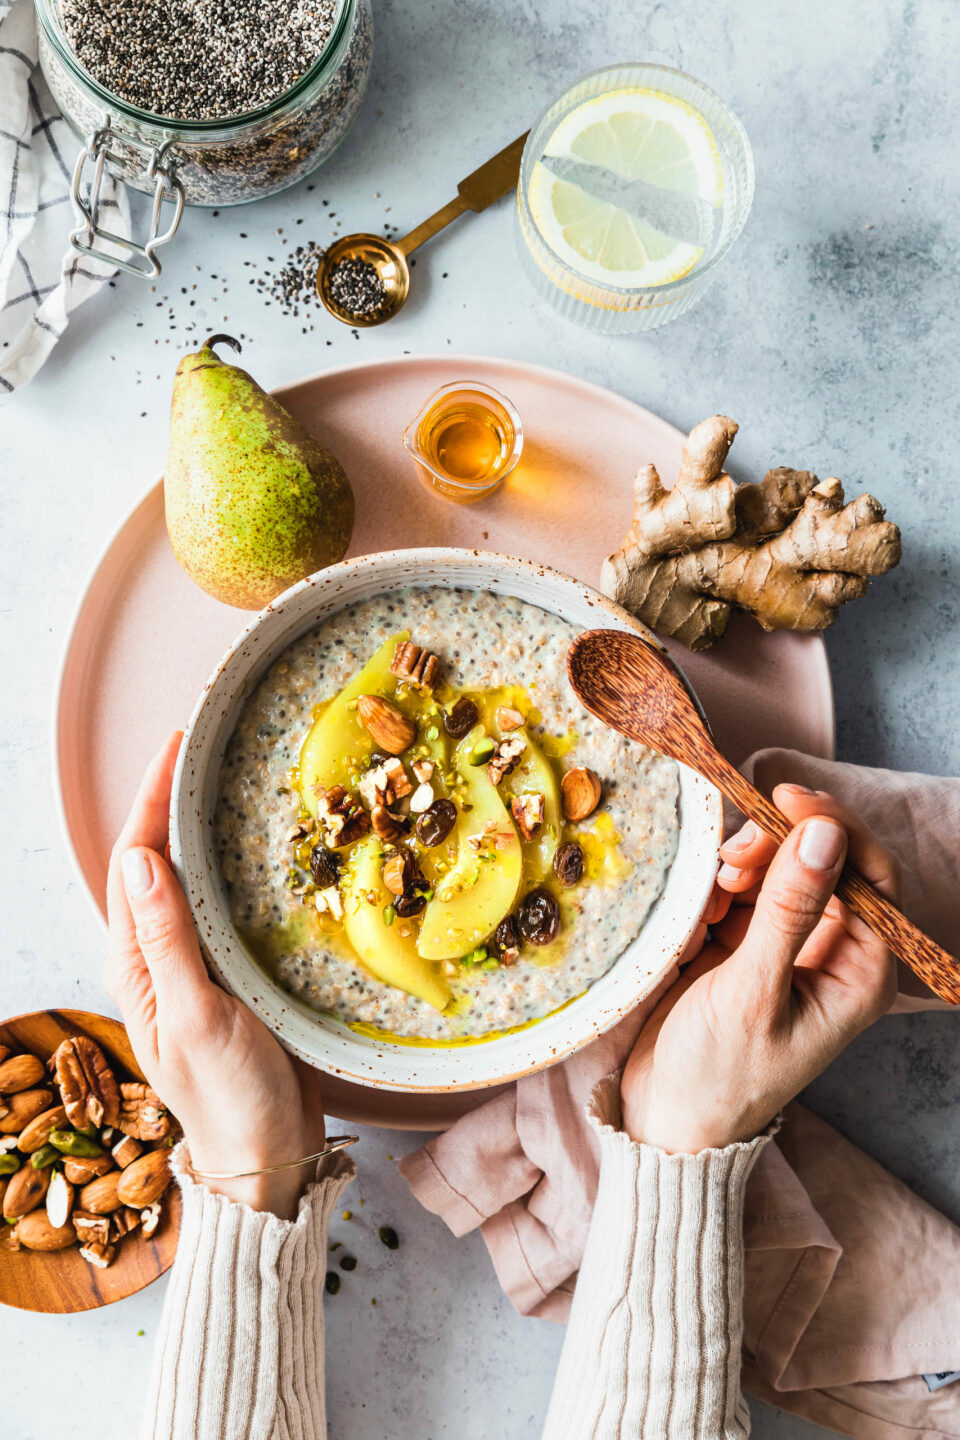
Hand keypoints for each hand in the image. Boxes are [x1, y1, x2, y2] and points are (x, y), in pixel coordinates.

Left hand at [104, 732, 325, 1217]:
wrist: (267, 1156)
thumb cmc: (228, 1097)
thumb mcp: (197, 1015)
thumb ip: (167, 940)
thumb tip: (139, 857)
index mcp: (136, 966)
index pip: (135, 865)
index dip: (151, 801)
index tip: (175, 747)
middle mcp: (158, 960)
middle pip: (157, 864)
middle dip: (172, 804)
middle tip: (203, 751)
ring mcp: (194, 968)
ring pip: (190, 883)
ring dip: (201, 833)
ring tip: (228, 785)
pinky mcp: (230, 978)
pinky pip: (223, 908)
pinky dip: (232, 871)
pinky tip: (257, 855)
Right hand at [621, 785, 898, 1153]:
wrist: (664, 1117)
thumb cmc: (718, 1074)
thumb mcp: (752, 991)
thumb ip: (788, 910)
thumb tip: (821, 833)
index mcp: (859, 972)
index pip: (871, 876)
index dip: (834, 827)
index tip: (785, 799)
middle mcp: (832, 952)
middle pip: (822, 861)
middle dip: (778, 847)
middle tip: (733, 855)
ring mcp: (788, 944)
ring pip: (779, 867)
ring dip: (744, 865)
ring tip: (713, 893)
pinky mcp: (747, 942)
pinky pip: (742, 887)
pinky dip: (718, 889)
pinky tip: (699, 916)